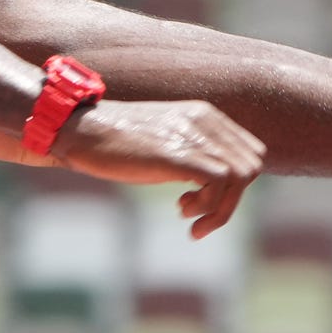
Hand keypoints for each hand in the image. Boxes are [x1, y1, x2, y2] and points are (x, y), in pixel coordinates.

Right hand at [55, 100, 264, 233]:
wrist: (80, 131)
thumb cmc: (115, 143)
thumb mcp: (163, 142)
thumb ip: (190, 153)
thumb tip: (208, 184)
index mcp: (206, 116)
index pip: (250, 152)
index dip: (235, 184)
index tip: (204, 199)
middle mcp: (206, 122)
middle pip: (251, 166)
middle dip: (230, 200)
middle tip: (194, 214)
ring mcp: (193, 136)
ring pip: (242, 176)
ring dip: (221, 208)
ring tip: (186, 215)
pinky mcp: (178, 154)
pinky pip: (221, 182)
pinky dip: (210, 207)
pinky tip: (183, 213)